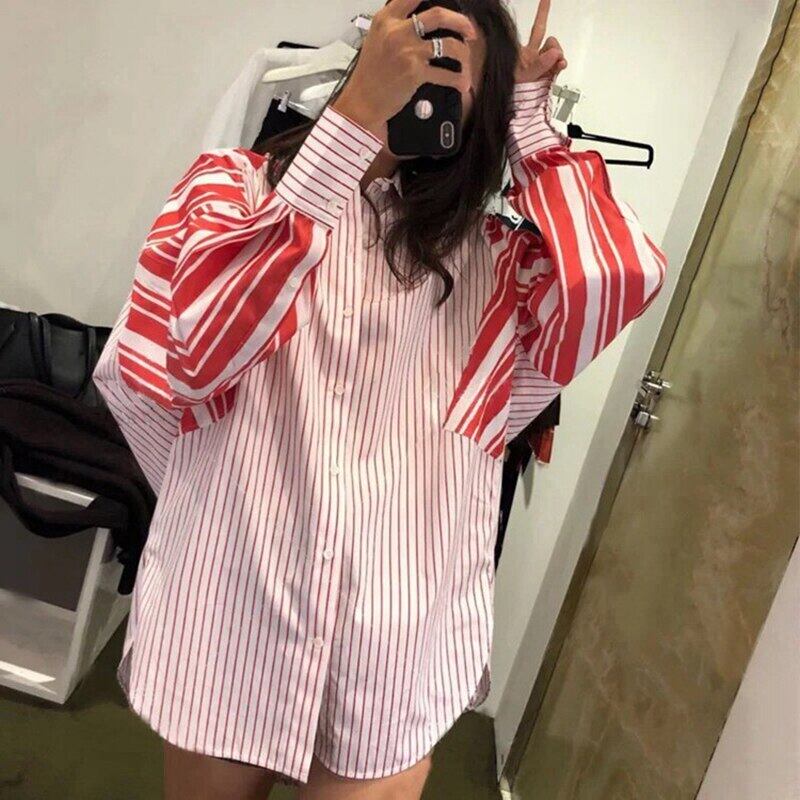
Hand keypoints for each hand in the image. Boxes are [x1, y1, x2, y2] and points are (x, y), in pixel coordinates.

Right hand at [332, 0, 476, 141]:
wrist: (362, 101)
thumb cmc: (370, 73)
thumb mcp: (377, 38)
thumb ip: (396, 24)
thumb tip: (420, 16)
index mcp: (387, 19)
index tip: (452, 2)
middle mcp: (398, 31)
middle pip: (438, 15)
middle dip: (460, 22)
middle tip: (469, 31)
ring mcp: (408, 52)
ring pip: (448, 45)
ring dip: (463, 54)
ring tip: (466, 60)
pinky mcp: (415, 73)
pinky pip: (446, 74)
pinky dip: (458, 80)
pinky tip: (462, 83)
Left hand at [514, 0, 567, 82]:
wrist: (512, 104)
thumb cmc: (510, 87)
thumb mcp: (519, 75)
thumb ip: (538, 64)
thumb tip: (555, 54)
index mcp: (521, 52)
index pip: (532, 29)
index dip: (542, 12)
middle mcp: (532, 56)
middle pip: (548, 40)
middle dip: (554, 43)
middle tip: (555, 54)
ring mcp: (541, 65)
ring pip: (555, 51)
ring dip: (557, 57)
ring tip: (552, 67)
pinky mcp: (548, 74)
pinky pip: (559, 64)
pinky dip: (561, 64)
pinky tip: (559, 66)